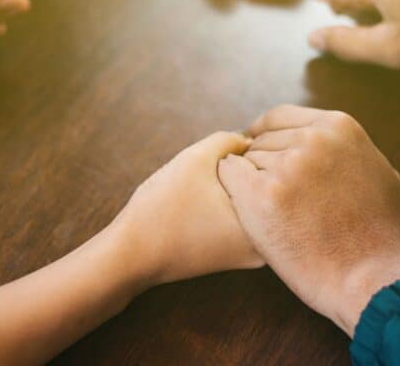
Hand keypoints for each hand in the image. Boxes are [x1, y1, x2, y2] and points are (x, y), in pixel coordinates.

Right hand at [111, 131, 263, 285]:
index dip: (236, 157)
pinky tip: (198, 212)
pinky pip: (240, 220)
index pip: (267, 169)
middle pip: (262, 188)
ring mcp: (253, 256)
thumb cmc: (162, 208)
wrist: (132, 254)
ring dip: (230, 190)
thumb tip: (248, 140)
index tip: (208, 171)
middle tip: (204, 182)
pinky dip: (225, 208)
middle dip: (237, 175)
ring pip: (249, 203)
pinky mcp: (237, 258)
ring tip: (198, 197)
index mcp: (263, 222)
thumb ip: (229, 140)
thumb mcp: (195, 159)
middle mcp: (265, 246)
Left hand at [218, 106, 399, 334]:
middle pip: (263, 141)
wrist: (370, 279)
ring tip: (275, 215)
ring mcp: (286, 165)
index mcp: (339, 127)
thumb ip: (350, 152)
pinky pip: (229, 175)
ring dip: (251, 183)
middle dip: (263, 165)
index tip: (261, 153)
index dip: (267, 136)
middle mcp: (312, 139)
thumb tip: (333, 142)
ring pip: (246, 160)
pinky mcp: (261, 195)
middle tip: (276, 198)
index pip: (280, 117)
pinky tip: (248, 212)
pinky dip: (232, 191)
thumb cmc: (380, 235)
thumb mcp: (380, 174)